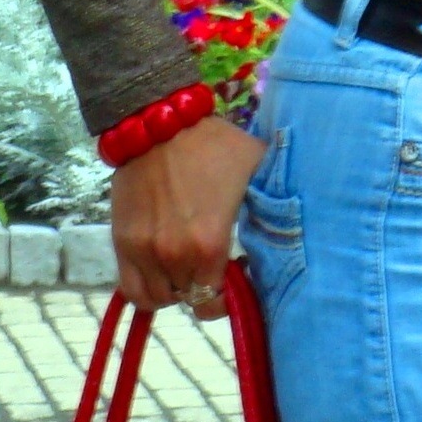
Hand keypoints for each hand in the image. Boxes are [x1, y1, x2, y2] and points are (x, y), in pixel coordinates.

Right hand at [111, 116, 264, 317]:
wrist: (161, 121)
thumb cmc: (213, 144)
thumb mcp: (256, 165)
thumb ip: (275, 199)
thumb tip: (298, 222)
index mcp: (209, 244)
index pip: (218, 299)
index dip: (229, 291)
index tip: (236, 273)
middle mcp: (174, 255)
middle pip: (192, 297)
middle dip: (205, 283)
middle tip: (213, 264)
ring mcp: (145, 251)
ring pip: (163, 298)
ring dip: (178, 287)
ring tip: (188, 266)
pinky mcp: (123, 243)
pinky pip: (134, 291)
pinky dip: (149, 291)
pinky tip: (163, 274)